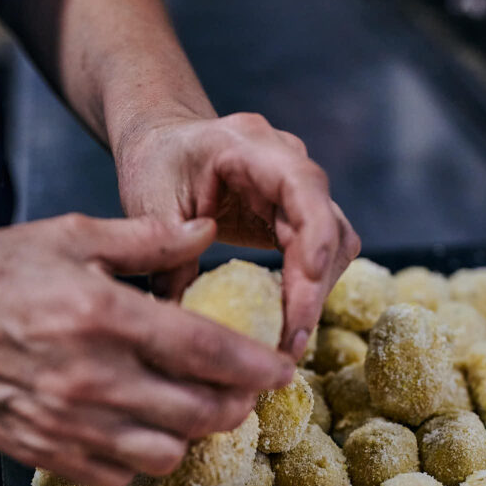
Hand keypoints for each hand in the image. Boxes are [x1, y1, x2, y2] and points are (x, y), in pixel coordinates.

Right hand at [0, 214, 293, 485]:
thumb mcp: (65, 238)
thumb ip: (144, 238)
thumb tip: (205, 233)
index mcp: (102, 315)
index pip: (204, 349)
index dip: (254, 364)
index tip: (280, 369)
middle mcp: (92, 378)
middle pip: (198, 411)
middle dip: (237, 404)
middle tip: (243, 389)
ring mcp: (69, 424)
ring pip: (167, 452)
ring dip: (192, 432)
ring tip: (192, 407)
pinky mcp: (47, 454)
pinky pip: (120, 474)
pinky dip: (142, 455)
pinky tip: (139, 427)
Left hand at [116, 112, 360, 357]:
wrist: (166, 142)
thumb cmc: (157, 163)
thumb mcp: (151, 204)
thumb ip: (166, 256)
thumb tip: (178, 321)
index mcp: (250, 146)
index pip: (302, 186)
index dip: (314, 235)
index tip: (307, 282)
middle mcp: (288, 163)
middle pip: (327, 225)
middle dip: (313, 288)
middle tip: (289, 343)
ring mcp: (299, 190)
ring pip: (334, 244)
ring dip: (315, 294)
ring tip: (287, 341)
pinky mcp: (298, 217)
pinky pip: (319, 255)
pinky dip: (306, 290)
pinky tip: (284, 322)